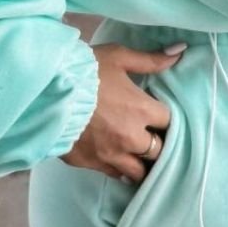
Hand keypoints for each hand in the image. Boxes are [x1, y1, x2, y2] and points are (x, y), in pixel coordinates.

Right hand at [60, 43, 184, 184]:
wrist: (47, 92)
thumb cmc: (86, 71)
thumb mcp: (119, 57)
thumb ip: (151, 59)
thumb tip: (180, 51)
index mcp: (141, 110)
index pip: (170, 122)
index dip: (167, 119)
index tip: (161, 116)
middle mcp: (130, 137)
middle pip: (158, 152)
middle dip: (159, 145)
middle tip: (155, 139)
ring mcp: (110, 155)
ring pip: (138, 172)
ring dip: (142, 164)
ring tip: (141, 157)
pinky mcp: (90, 164)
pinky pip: (114, 175)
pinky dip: (120, 170)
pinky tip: (120, 162)